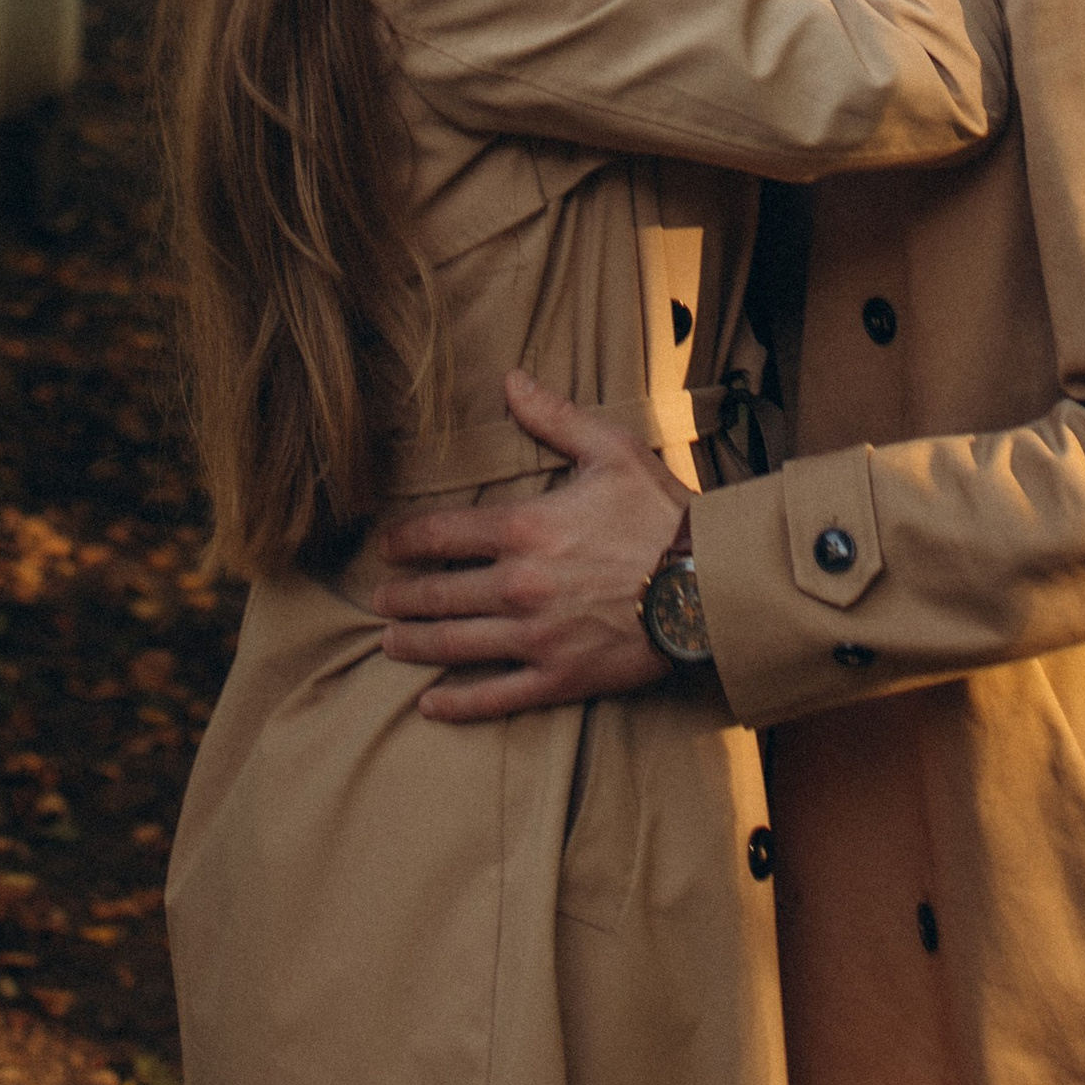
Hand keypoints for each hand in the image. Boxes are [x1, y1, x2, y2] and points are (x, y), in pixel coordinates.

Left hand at [372, 371, 691, 720]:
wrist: (707, 585)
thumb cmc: (660, 513)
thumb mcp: (611, 449)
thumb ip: (554, 416)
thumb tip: (511, 380)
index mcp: (525, 529)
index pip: (442, 534)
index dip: (405, 540)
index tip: (385, 545)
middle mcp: (519, 586)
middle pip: (439, 594)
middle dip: (402, 596)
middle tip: (377, 598)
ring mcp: (536, 637)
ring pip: (456, 645)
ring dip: (415, 644)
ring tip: (389, 642)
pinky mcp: (559, 678)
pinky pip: (496, 696)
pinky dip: (458, 704)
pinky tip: (430, 704)